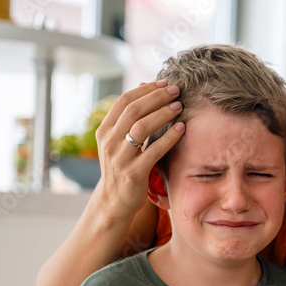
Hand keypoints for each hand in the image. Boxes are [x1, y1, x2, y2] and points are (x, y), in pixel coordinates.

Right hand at [93, 80, 184, 216]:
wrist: (114, 202)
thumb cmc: (122, 167)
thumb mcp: (119, 142)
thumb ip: (130, 118)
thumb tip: (146, 85)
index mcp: (104, 131)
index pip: (124, 101)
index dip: (145, 89)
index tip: (163, 83)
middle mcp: (109, 143)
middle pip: (133, 110)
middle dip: (156, 97)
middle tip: (175, 90)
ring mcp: (120, 158)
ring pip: (141, 127)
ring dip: (163, 113)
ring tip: (179, 106)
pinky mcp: (134, 174)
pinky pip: (154, 151)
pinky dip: (169, 137)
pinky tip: (181, 128)